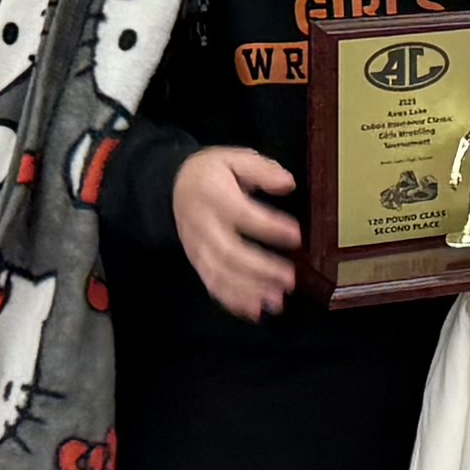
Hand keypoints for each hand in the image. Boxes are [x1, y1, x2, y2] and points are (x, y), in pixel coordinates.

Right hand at [174, 144, 302, 318]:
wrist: (173, 186)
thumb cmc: (212, 172)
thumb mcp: (235, 158)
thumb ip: (262, 170)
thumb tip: (288, 184)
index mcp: (214, 196)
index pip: (243, 214)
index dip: (269, 226)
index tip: (296, 235)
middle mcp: (204, 226)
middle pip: (230, 252)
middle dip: (260, 269)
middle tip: (290, 279)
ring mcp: (198, 247)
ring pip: (221, 274)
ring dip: (249, 291)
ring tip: (277, 301)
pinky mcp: (197, 262)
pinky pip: (212, 284)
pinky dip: (232, 300)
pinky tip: (254, 311)